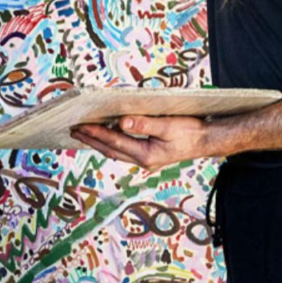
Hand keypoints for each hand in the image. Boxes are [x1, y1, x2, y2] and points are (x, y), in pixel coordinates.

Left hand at [72, 115, 220, 169]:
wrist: (208, 141)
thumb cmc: (191, 132)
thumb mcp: (168, 126)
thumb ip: (144, 124)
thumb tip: (122, 121)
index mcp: (146, 155)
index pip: (114, 142)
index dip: (95, 133)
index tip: (80, 126)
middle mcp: (144, 161)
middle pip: (110, 150)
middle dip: (91, 140)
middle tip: (73, 130)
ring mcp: (146, 160)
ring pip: (116, 152)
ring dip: (99, 143)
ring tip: (84, 134)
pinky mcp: (150, 155)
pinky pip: (124, 150)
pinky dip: (112, 143)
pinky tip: (107, 137)